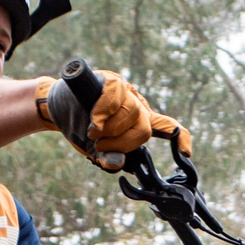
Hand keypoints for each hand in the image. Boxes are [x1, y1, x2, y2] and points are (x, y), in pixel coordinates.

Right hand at [36, 71, 189, 169]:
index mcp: (138, 121)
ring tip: (93, 132)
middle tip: (101, 145)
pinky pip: (116, 96)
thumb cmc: (80, 128)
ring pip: (132, 113)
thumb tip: (118, 164)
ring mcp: (126, 92)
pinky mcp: (111, 80)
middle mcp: (137, 105)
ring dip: (112, 129)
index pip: (166, 127)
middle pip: (145, 127)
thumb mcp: (95, 148)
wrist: (57, 108)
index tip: (186, 154)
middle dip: (123, 141)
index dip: (180, 138)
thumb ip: (108, 157)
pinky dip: (105, 113)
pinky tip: (94, 122)